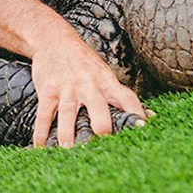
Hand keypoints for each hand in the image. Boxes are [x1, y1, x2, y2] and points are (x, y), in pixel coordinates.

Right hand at [29, 34, 146, 147]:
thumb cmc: (85, 64)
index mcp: (107, 83)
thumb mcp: (106, 75)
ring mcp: (67, 88)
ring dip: (67, 135)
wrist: (54, 40)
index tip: (142, 128)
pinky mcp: (48, 90)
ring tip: (68, 152)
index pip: (126, 98)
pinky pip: (44, 114)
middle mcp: (89, 85)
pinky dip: (41, 132)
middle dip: (101, 126)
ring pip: (68, 113)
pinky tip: (40, 147)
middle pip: (98, 106)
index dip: (136, 112)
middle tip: (101, 145)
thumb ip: (123, 98)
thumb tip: (151, 118)